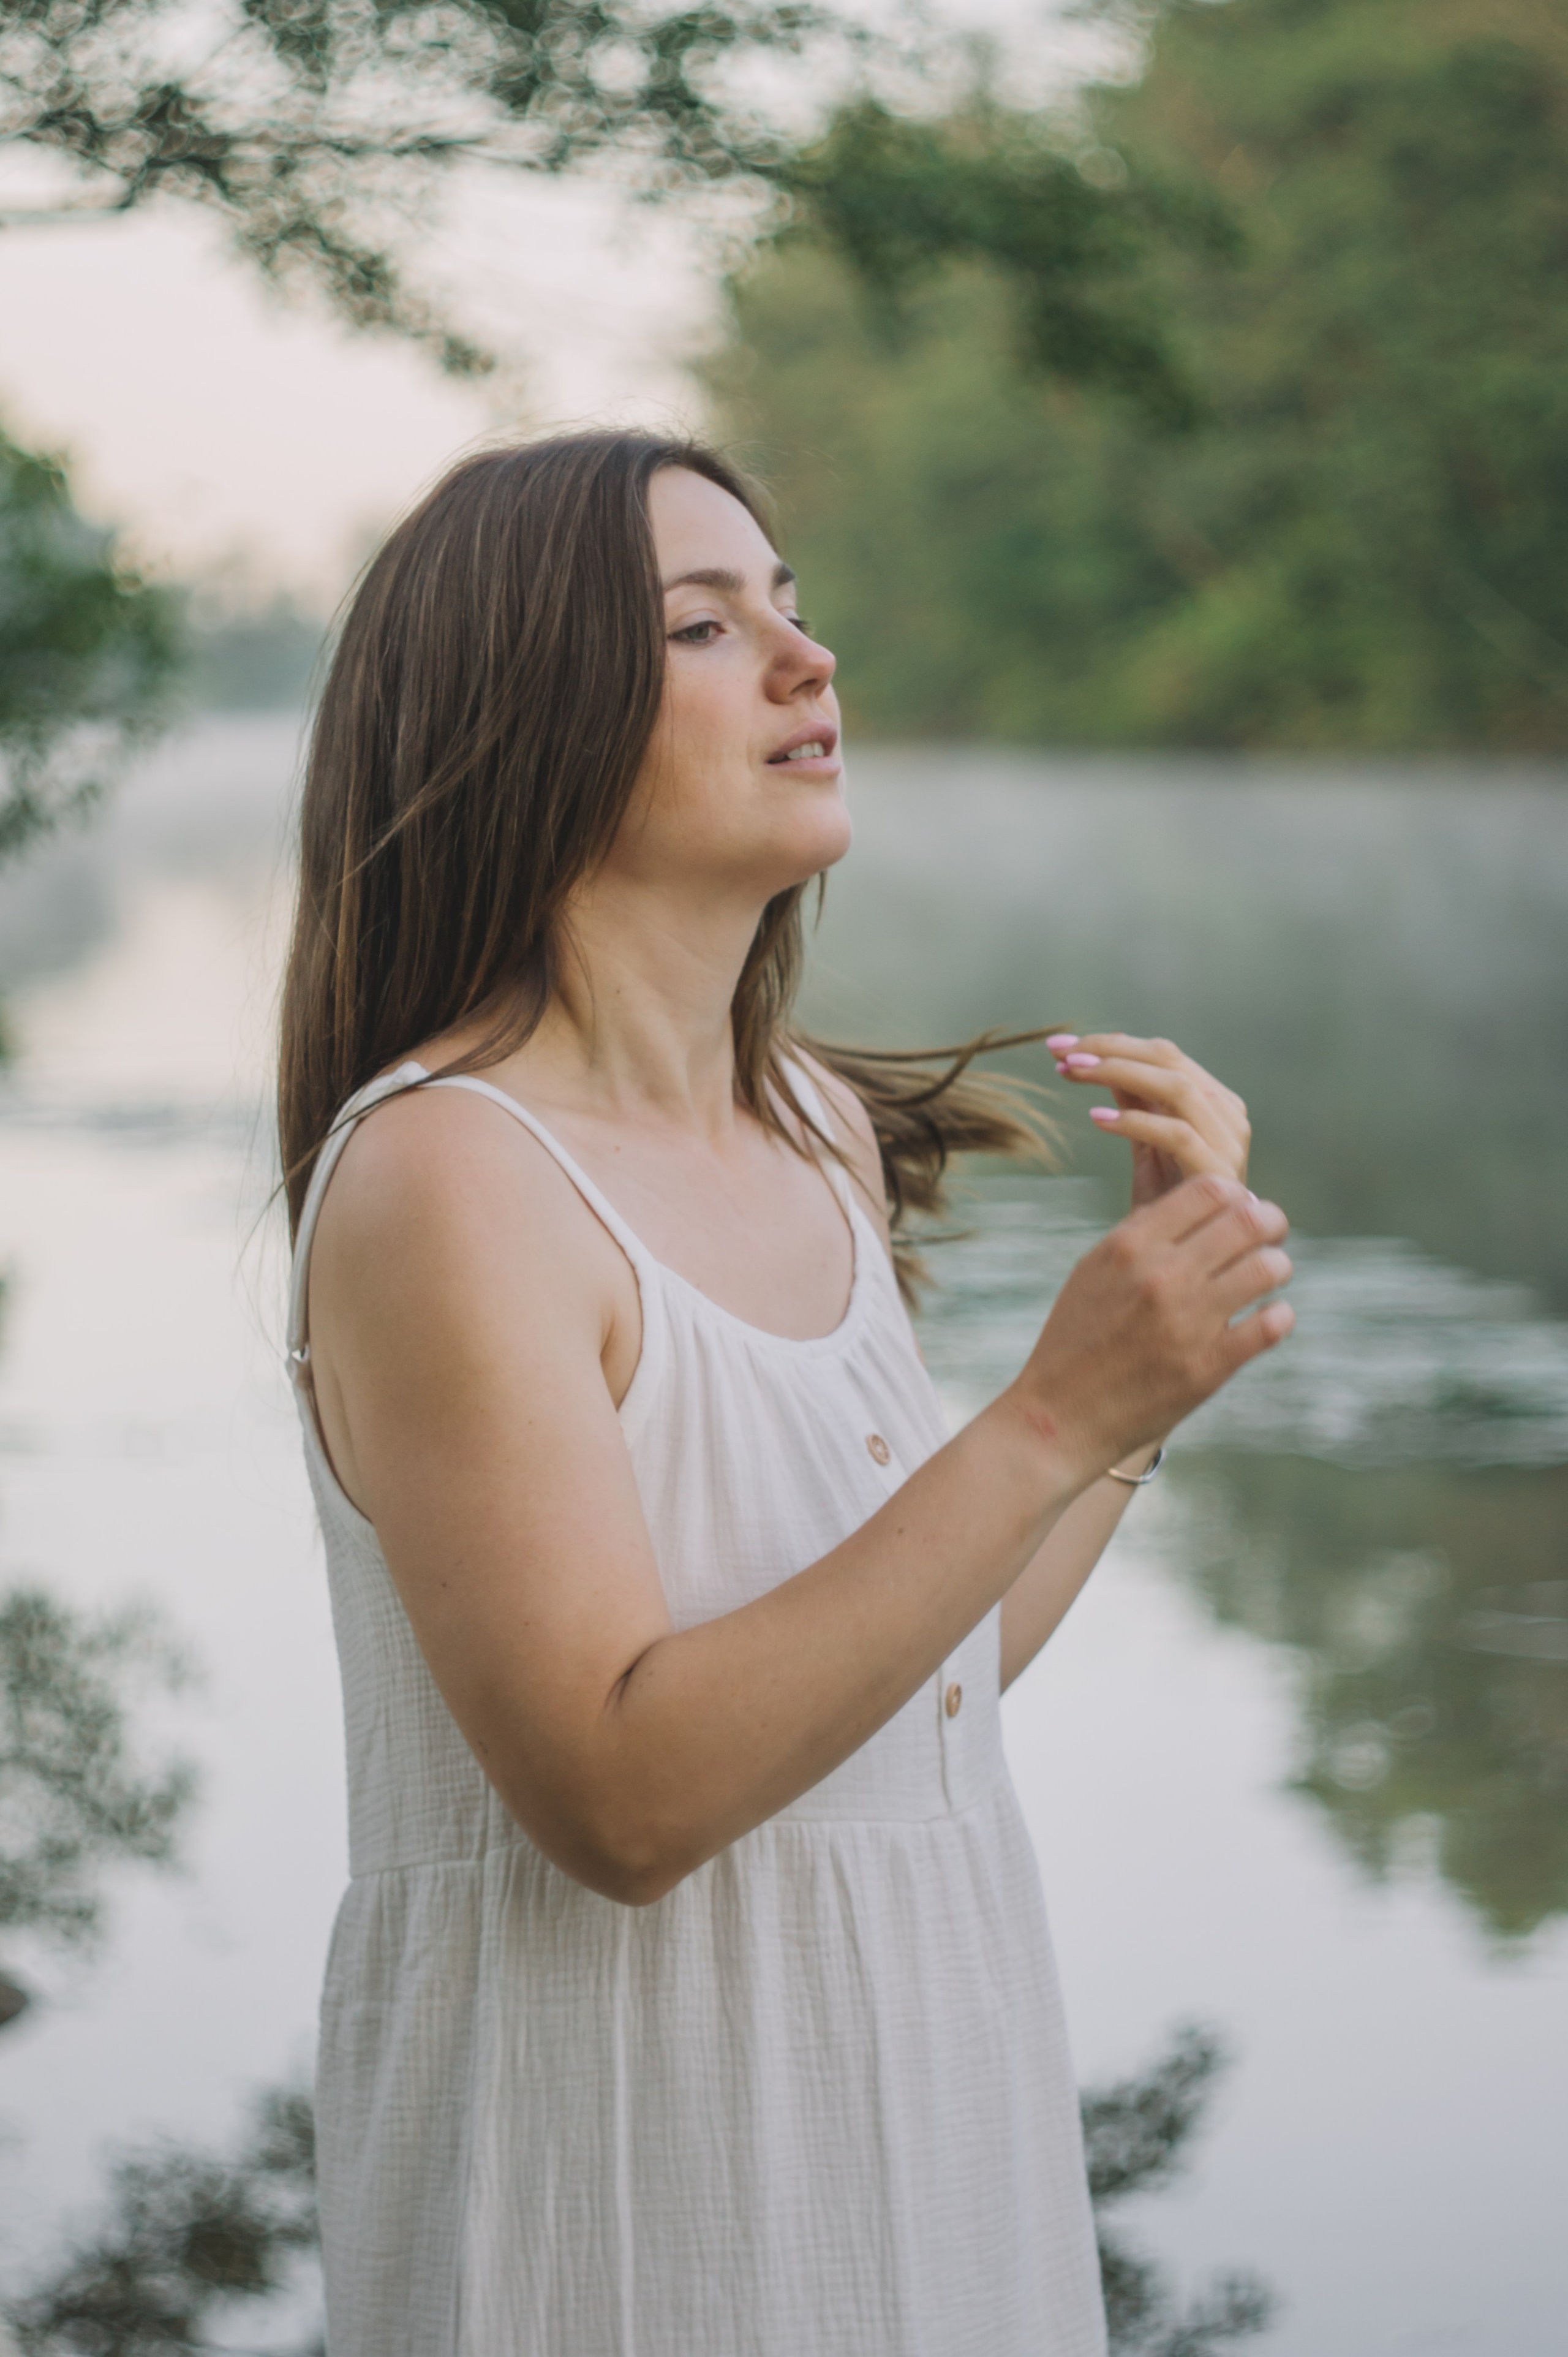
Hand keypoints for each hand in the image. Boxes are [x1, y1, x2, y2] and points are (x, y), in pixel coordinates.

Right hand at [1012, 1174, 1293, 1476]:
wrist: (1059, 1417)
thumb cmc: (1077, 1339)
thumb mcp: (1094, 1271)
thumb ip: (1143, 1234)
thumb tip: (1202, 1206)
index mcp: (1129, 1245)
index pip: (1209, 1190)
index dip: (1236, 1194)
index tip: (1240, 1208)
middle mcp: (1160, 1276)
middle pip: (1246, 1221)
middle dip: (1270, 1220)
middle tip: (1272, 1232)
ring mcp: (1187, 1322)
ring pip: (1268, 1268)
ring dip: (1278, 1265)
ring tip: (1271, 1274)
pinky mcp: (1207, 1368)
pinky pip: (1270, 1325)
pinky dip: (1279, 1315)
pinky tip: (1269, 1317)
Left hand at [1046, 1032, 1249, 1207]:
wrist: (1187, 1255)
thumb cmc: (1167, 1197)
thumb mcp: (1145, 1141)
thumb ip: (1134, 1099)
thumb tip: (1099, 1055)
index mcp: (1213, 1100)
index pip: (1163, 1054)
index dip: (1111, 1043)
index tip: (1061, 1047)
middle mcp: (1227, 1114)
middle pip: (1168, 1060)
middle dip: (1109, 1051)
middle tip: (1061, 1053)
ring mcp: (1228, 1142)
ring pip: (1176, 1088)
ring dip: (1119, 1073)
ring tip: (1073, 1073)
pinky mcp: (1218, 1172)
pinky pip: (1177, 1134)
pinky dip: (1136, 1121)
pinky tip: (1098, 1120)